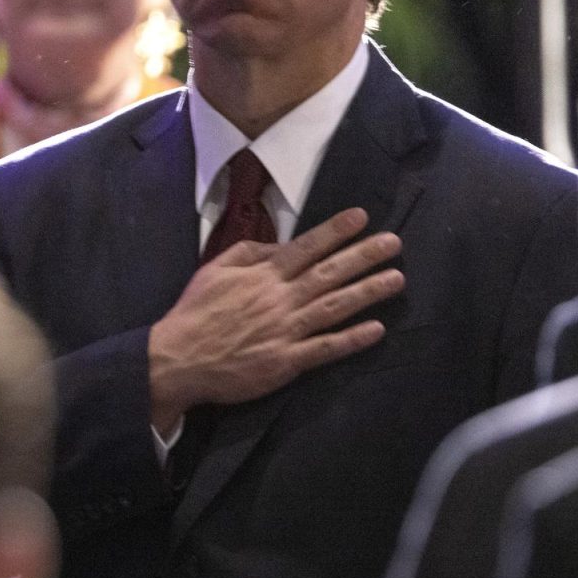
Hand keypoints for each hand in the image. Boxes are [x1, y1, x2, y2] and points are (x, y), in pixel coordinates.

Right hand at [147, 207, 402, 432]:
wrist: (180, 358)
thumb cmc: (196, 312)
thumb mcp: (213, 269)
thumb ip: (248, 252)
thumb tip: (280, 245)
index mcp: (262, 275)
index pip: (305, 247)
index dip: (335, 231)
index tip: (362, 217)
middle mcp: (280, 299)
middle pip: (329, 273)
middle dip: (363, 255)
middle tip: (394, 242)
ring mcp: (286, 330)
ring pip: (334, 307)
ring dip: (368, 292)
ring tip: (397, 279)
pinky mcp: (286, 361)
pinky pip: (325, 348)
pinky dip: (351, 339)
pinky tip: (377, 329)